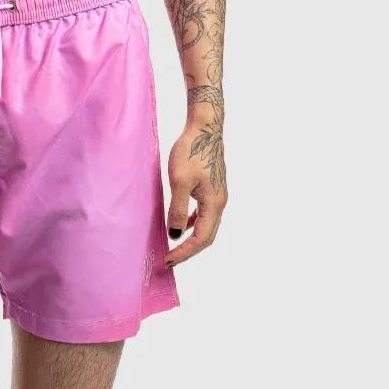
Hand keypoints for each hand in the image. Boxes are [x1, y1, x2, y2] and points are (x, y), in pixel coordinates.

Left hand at [165, 104, 226, 266]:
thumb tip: (175, 234)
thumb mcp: (179, 182)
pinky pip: (203, 214)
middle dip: (188, 251)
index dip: (185, 252)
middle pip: (207, 237)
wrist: (205, 128)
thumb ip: (177, 210)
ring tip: (174, 247)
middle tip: (169, 260)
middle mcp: (220, 203)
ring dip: (191, 240)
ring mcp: (217, 196)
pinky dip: (192, 225)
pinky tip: (180, 225)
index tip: (168, 260)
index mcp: (214, 203)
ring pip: (206, 226)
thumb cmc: (191, 151)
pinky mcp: (211, 189)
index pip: (201, 239)